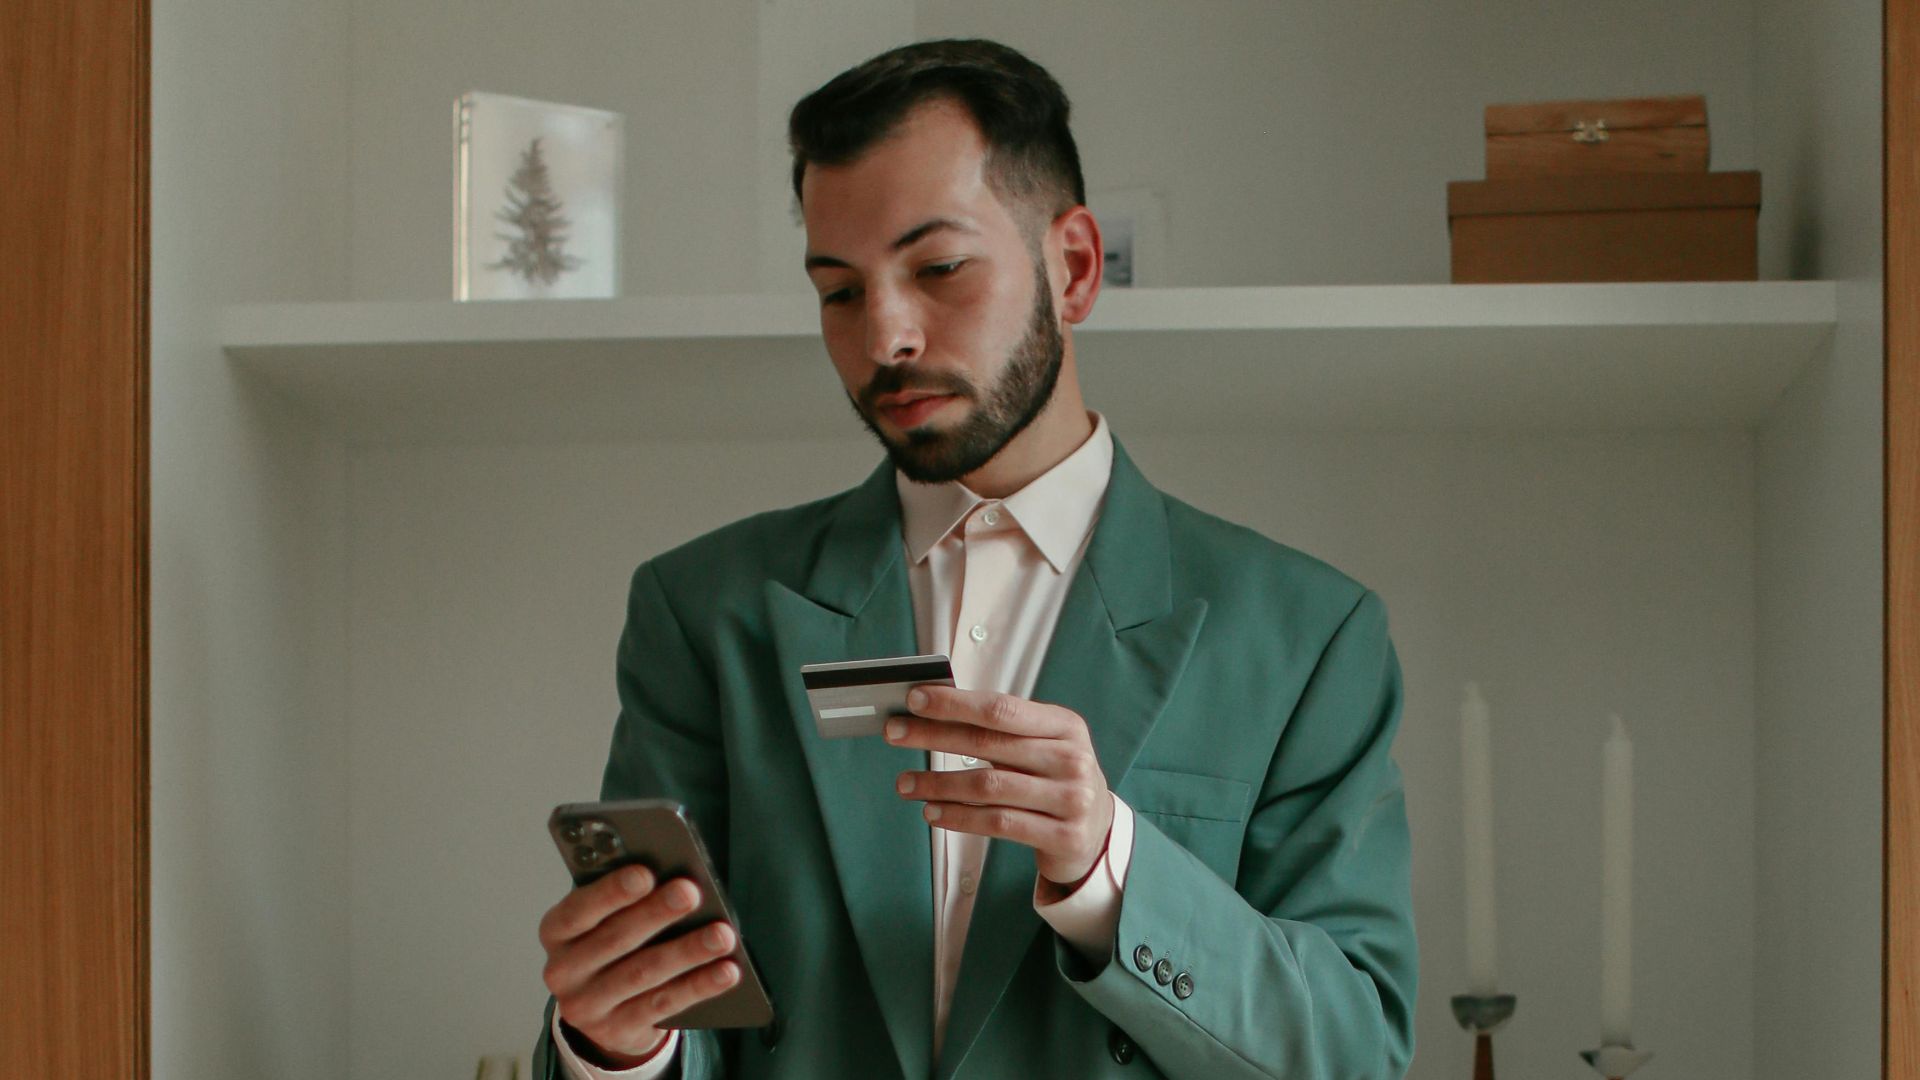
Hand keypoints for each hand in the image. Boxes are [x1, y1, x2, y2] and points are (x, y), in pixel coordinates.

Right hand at [538, 865, 739, 1067]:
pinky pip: (663, 1005)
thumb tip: (670, 878)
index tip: (645, 873)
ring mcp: (587, 1006)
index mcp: (556, 931)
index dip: (611, 892)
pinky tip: (726, 971)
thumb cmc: (610, 943)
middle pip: (615, 940)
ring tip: (721, 934)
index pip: (578, 910)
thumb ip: (624, 899)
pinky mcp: (616, 1030)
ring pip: (643, 973)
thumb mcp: (603, 919)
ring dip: (687, 952)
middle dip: (656, 914)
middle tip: (690, 893)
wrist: (602, 1009)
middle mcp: (563, 971)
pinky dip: (698, 986)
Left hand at [887, 685, 1114, 886]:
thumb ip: (1002, 730)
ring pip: (988, 786)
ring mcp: (1070, 799)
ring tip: (905, 783)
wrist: (1098, 833)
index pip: (1001, 709)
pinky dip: (959, 817)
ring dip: (938, 783)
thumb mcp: (1043, 745)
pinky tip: (932, 812)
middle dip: (934, 735)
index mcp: (1065, 726)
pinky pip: (998, 823)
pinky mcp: (1062, 836)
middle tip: (894, 733)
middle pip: (989, 744)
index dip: (955, 703)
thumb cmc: (1056, 780)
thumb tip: (935, 710)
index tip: (915, 699)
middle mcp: (1071, 759)